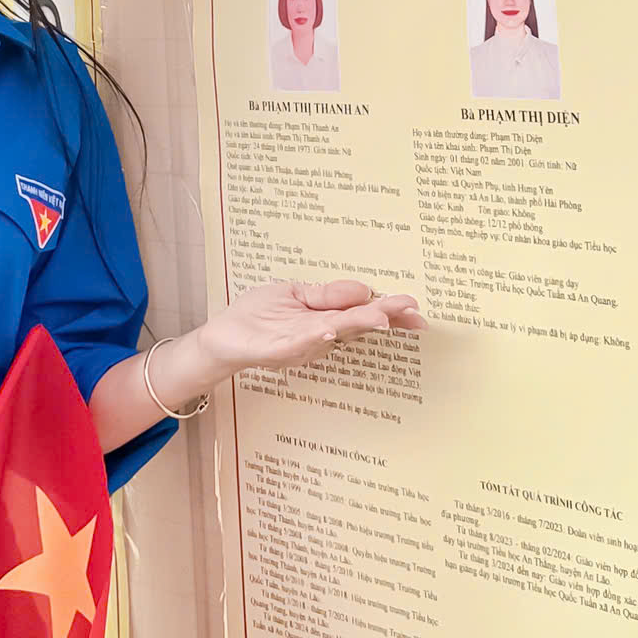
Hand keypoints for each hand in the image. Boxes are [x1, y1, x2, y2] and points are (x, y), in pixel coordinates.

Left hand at [199, 278, 423, 379]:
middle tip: (411, 311)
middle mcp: (319, 333)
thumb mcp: (295, 295)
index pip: (362, 311)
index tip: (414, 307)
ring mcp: (300, 342)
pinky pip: (299, 343)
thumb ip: (328, 295)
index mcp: (325, 317)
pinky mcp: (278, 349)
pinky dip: (315, 337)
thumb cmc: (258, 317)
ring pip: (334, 332)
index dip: (389, 310)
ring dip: (357, 324)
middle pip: (355, 323)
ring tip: (381, 317)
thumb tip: (364, 288)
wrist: (223, 338)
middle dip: (384, 315)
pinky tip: (329, 330)